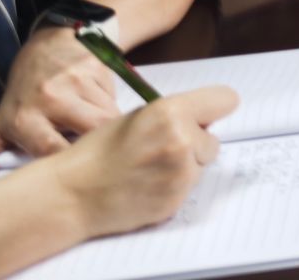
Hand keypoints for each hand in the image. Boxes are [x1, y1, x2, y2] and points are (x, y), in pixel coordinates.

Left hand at [0, 24, 122, 181]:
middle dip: (99, 145)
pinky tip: (99, 105)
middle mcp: (49, 97)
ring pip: (109, 117)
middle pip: (91, 133)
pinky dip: (111, 107)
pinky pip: (114, 98)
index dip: (70, 164)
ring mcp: (75, 80)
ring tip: (95, 128)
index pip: (54, 151)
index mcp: (23, 118)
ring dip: (108, 127)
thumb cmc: (24, 95)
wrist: (49, 45)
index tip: (75, 169)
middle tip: (96, 151)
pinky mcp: (96, 66)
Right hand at [49, 85, 236, 238]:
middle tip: (161, 149)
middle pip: (213, 139)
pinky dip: (173, 187)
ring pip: (201, 165)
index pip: (225, 100)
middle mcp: (181, 140)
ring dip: (185, 167)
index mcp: (171, 111)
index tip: (208, 115)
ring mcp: (180, 173)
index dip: (215, 108)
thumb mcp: (138, 117)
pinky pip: (188, 188)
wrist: (73, 193)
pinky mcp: (176, 199)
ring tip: (150, 169)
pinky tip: (147, 186)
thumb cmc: (99, 151)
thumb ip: (174, 114)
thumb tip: (202, 117)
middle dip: (195, 143)